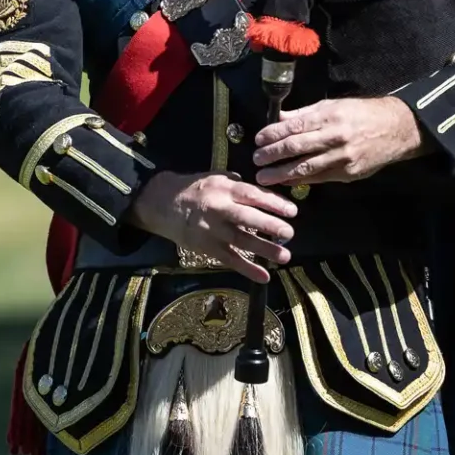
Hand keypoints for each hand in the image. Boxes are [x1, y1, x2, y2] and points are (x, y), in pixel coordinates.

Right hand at [128, 170, 297, 283]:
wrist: (162, 204)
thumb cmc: (194, 189)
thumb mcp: (215, 177)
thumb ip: (238, 184)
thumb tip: (264, 192)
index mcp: (222, 189)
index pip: (251, 195)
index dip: (272, 203)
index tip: (292, 211)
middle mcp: (218, 209)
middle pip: (246, 218)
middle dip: (269, 226)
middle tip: (290, 233)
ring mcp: (212, 230)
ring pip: (240, 241)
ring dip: (264, 250)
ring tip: (285, 256)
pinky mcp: (207, 248)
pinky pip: (229, 259)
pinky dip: (247, 269)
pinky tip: (264, 277)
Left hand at [253, 96, 422, 187]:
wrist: (397, 129)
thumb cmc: (362, 113)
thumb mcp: (333, 105)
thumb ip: (305, 114)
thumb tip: (278, 118)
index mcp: (330, 116)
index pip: (294, 126)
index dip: (273, 134)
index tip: (258, 139)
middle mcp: (335, 137)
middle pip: (297, 147)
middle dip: (273, 155)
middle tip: (255, 160)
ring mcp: (343, 158)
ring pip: (306, 168)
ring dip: (281, 174)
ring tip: (264, 177)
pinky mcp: (349, 174)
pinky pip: (320, 178)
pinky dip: (301, 180)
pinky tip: (287, 181)